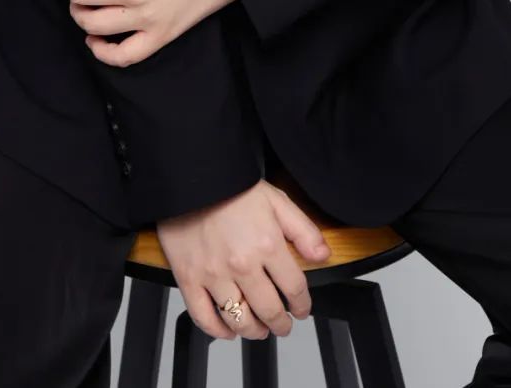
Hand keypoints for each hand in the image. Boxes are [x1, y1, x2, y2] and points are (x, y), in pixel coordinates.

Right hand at [157, 177, 331, 341]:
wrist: (192, 177)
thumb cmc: (232, 186)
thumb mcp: (276, 200)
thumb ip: (303, 230)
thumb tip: (322, 256)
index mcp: (267, 244)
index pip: (294, 288)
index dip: (303, 304)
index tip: (302, 308)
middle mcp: (242, 265)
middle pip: (269, 310)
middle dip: (281, 324)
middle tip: (283, 325)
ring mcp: (213, 275)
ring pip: (239, 320)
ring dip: (254, 331)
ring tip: (259, 329)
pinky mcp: (188, 279)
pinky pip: (204, 318)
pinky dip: (218, 331)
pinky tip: (228, 329)